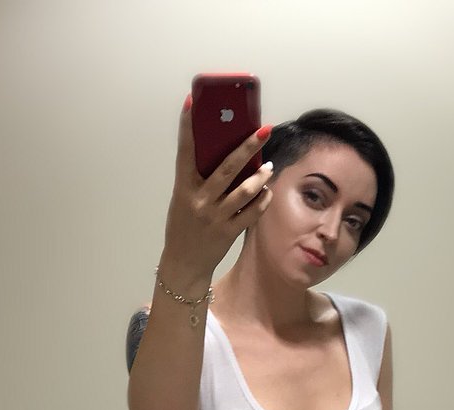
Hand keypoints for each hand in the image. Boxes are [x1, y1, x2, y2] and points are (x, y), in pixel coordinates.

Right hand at [161, 98, 273, 282]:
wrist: (183, 262)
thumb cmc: (184, 225)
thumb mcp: (183, 199)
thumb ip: (199, 179)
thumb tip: (226, 155)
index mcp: (184, 188)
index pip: (185, 151)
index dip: (187, 126)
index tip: (192, 102)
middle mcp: (200, 201)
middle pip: (227, 168)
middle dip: (248, 147)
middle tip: (264, 130)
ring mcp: (216, 217)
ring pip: (245, 190)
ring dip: (261, 176)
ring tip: (269, 166)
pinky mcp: (229, 232)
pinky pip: (252, 212)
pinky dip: (262, 200)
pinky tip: (267, 191)